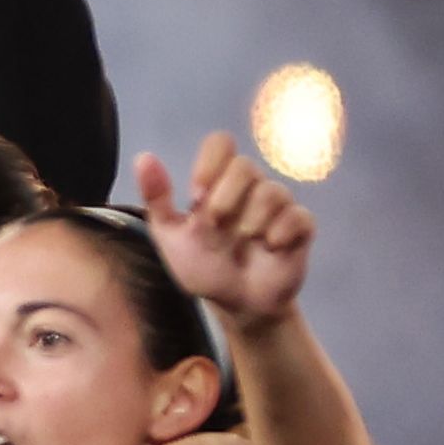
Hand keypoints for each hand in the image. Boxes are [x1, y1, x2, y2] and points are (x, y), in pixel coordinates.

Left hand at [139, 133, 313, 328]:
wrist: (234, 301)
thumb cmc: (203, 266)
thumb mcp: (170, 236)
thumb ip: (157, 198)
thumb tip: (143, 157)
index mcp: (219, 182)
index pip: (220, 143)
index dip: (209, 163)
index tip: (196, 197)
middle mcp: (251, 186)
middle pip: (245, 165)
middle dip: (224, 199)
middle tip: (215, 226)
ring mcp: (279, 204)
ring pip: (272, 191)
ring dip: (249, 222)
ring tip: (242, 242)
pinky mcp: (301, 225)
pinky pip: (297, 216)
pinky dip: (278, 235)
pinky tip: (268, 249)